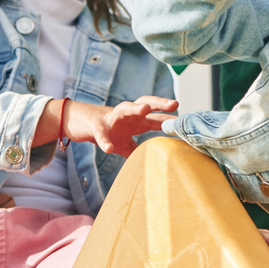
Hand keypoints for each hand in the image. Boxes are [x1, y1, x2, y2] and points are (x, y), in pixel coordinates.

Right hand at [56, 96, 179, 156]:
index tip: (186, 122)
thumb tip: (153, 164)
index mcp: (137, 121)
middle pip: (146, 104)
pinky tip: (108, 149)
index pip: (157, 117)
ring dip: (136, 108)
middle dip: (160, 103)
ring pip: (125, 109)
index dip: (171, 119)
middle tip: (174, 104)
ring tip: (146, 110)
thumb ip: (138, 150)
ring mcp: (112, 118)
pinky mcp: (96, 125)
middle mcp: (128, 115)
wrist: (82, 124)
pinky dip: (105, 140)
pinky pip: (101, 133)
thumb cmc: (110, 130)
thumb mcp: (126, 143)